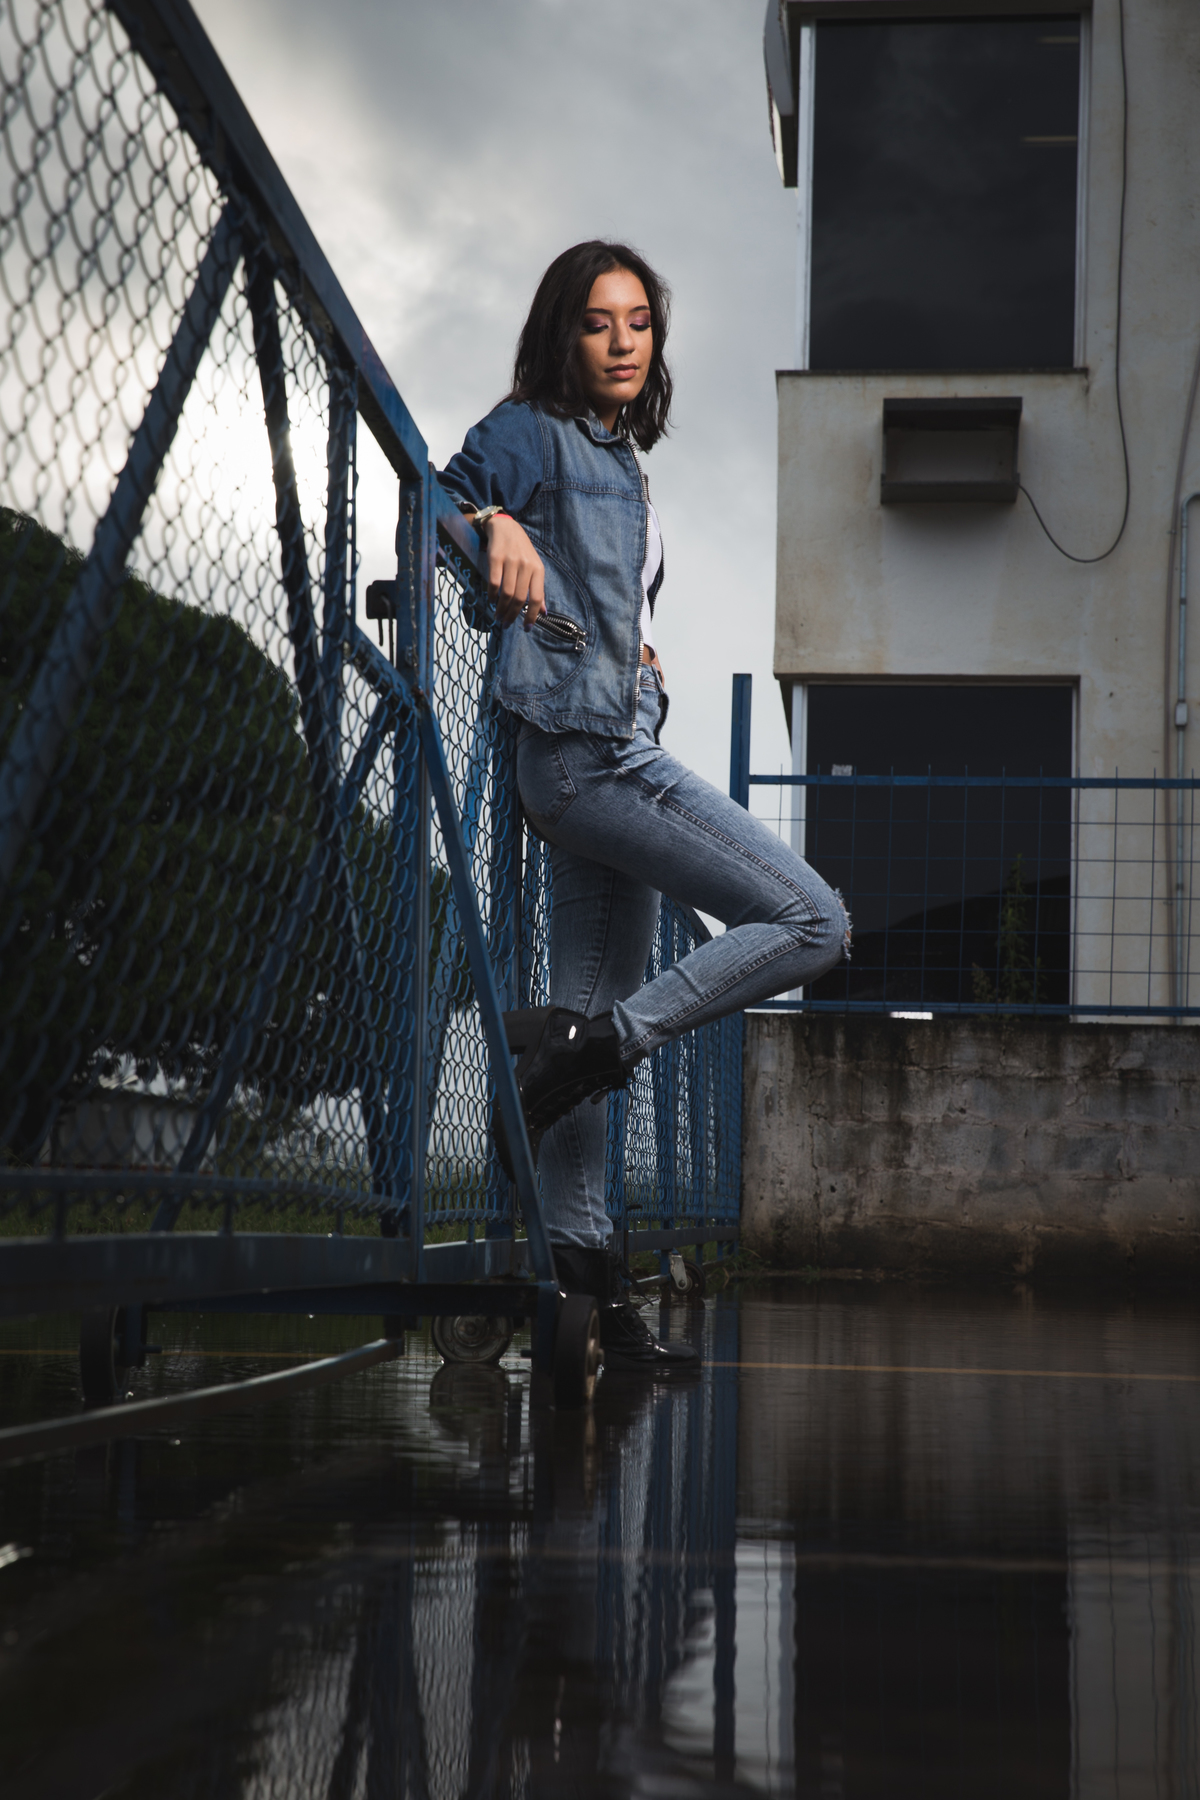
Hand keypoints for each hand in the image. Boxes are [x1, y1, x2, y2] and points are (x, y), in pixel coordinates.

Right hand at [481, 513, 544, 627]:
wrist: (505, 527)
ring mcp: (511, 561)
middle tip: (506, 624)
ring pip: (506, 593)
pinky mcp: (495, 558)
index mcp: (538, 570)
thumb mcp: (534, 568)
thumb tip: (544, 612)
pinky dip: (492, 595)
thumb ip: (538, 590)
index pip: (537, 598)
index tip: (526, 628)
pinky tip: (492, 600)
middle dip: (512, 615)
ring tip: (498, 617)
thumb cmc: (521, 551)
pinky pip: (494, 582)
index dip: (532, 616)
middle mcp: (526, 565)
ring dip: (501, 609)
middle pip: (519, 598)